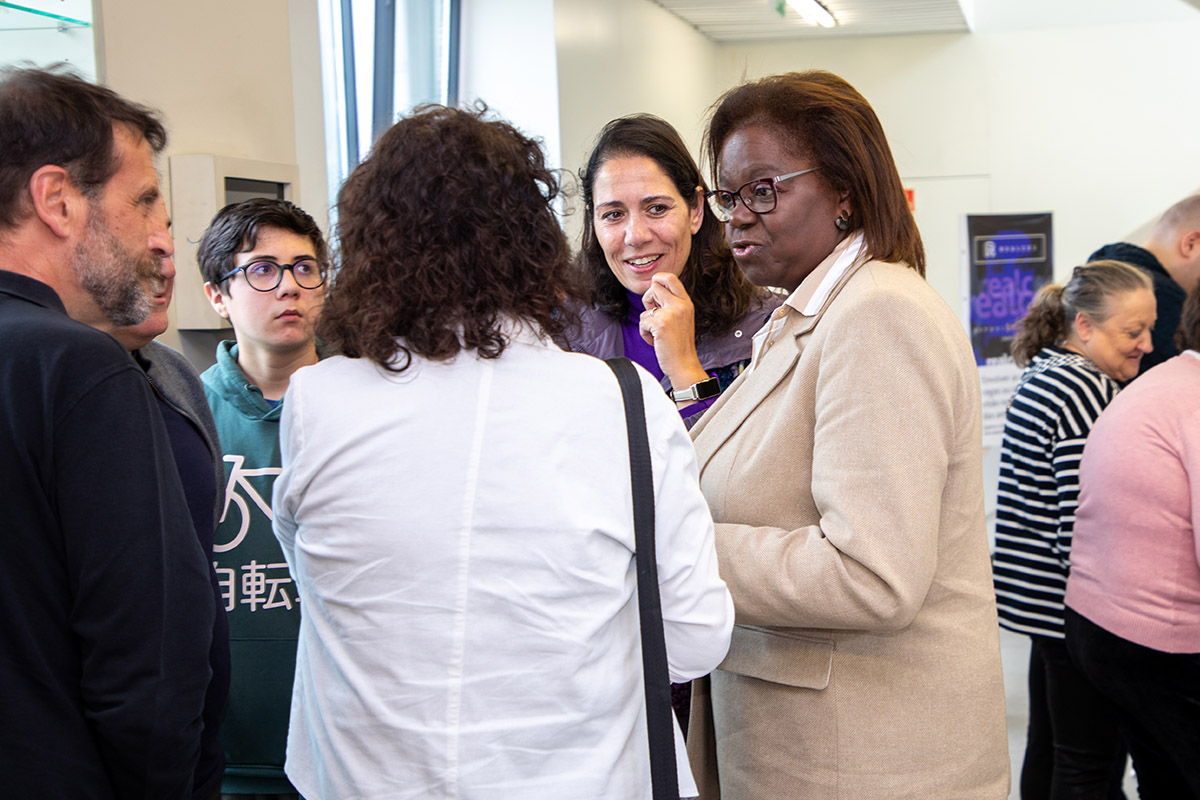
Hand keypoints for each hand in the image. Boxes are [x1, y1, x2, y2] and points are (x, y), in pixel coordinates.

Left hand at [639, 273, 709, 395]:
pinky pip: (642, 322)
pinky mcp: (660, 324)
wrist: (684, 365)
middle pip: (654, 287)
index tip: (653, 292)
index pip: (670, 278)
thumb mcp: (680, 319)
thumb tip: (651, 291)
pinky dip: (644, 334)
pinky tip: (655, 342)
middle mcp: (680, 305)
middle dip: (647, 299)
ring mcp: (671, 313)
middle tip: (652, 314)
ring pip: (645, 308)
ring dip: (646, 322)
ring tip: (657, 335)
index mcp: (686, 302)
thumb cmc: (679, 345)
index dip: (658, 279)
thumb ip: (670, 304)